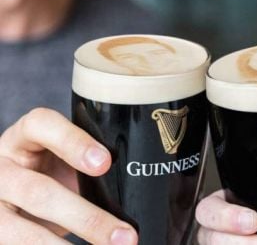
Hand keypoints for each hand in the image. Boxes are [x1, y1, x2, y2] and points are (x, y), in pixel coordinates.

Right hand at [0, 108, 137, 243]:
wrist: (12, 195)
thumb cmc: (50, 171)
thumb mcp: (64, 159)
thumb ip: (91, 166)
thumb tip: (140, 190)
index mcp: (24, 137)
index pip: (41, 125)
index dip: (73, 142)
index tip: (105, 163)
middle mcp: (2, 167)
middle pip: (39, 191)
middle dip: (87, 218)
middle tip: (125, 237)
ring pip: (24, 229)